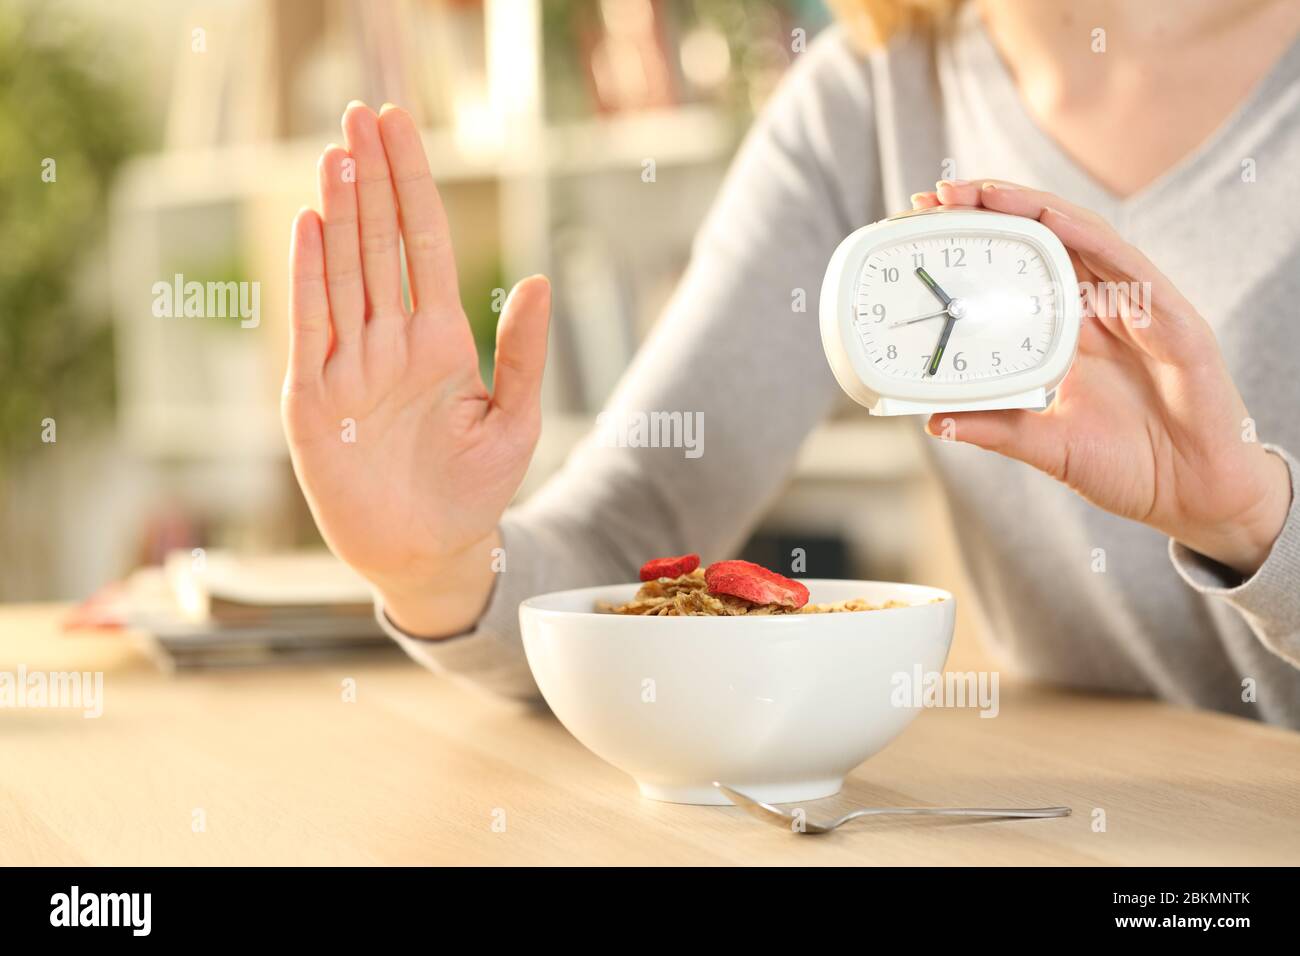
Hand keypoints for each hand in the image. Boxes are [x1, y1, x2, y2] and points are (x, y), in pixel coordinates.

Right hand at [282, 102, 550, 634]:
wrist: (431, 553)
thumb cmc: (474, 491)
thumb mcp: (513, 420)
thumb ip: (523, 353)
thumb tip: (537, 280)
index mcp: (439, 341)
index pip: (425, 245)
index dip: (415, 186)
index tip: (401, 129)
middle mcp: (390, 343)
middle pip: (379, 245)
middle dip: (372, 180)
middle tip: (360, 114)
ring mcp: (350, 367)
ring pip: (344, 274)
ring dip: (341, 213)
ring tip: (338, 154)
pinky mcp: (313, 399)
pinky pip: (311, 327)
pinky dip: (310, 278)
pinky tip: (312, 226)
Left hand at [911, 180, 1290, 576]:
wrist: (1193, 496)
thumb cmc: (1129, 466)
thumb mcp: (1044, 445)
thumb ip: (994, 427)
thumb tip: (934, 419)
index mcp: (1074, 331)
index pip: (1022, 267)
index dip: (981, 242)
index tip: (928, 221)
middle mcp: (1104, 309)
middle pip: (1046, 240)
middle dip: (995, 209)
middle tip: (940, 193)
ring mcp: (1140, 308)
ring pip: (1084, 238)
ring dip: (1033, 209)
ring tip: (984, 192)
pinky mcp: (1173, 320)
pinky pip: (1130, 267)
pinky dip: (1090, 239)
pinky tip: (1054, 220)